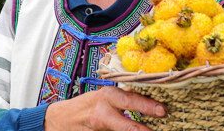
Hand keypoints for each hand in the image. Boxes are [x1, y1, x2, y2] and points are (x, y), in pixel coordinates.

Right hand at [44, 86, 166, 130]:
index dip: (148, 106)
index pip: (131, 100)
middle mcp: (103, 113)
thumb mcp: (103, 96)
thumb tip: (148, 97)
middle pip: (128, 125)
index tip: (163, 110)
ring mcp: (97, 128)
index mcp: (108, 96)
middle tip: (158, 126)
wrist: (59, 119)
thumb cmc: (85, 106)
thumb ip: (122, 98)